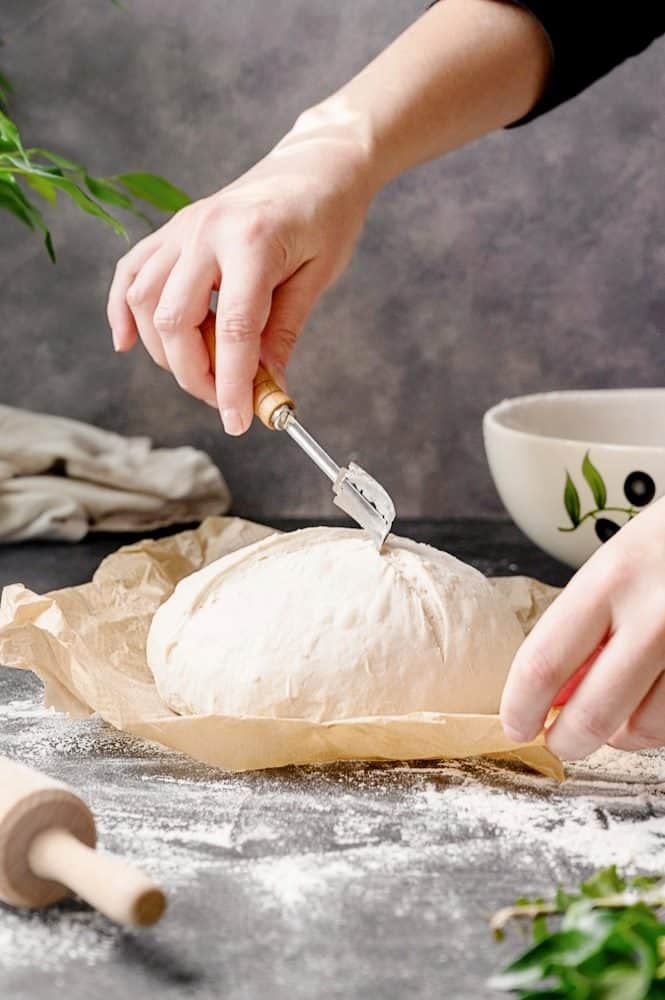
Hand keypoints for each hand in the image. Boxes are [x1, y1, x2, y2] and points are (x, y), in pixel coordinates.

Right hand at [107, 108, 374, 433]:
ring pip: (144, 300)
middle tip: (225, 400)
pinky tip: (127, 343)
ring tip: (200, 372)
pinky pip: (131, 272)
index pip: (233, 331)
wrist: (318, 163)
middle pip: (175, 320)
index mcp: (252, 242)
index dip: (233, 385)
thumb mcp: (318, 276)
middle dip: (195, 375)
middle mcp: (206, 231)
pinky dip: (122, 310)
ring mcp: (183, 227)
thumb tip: (264, 387)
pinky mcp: (173, 229)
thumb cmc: (328, 215)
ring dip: (164, 351)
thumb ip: (284, 332)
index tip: (238, 423)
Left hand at [500, 495, 664, 759]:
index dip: (520, 707)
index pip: (544, 662)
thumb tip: (551, 698)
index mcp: (612, 579)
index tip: (515, 725)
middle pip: (592, 714)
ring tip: (617, 710)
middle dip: (566, 740)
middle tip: (559, 741)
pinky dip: (654, 724)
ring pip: (643, 730)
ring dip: (620, 735)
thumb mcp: (615, 567)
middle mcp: (656, 614)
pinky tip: (650, 698)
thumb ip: (582, 628)